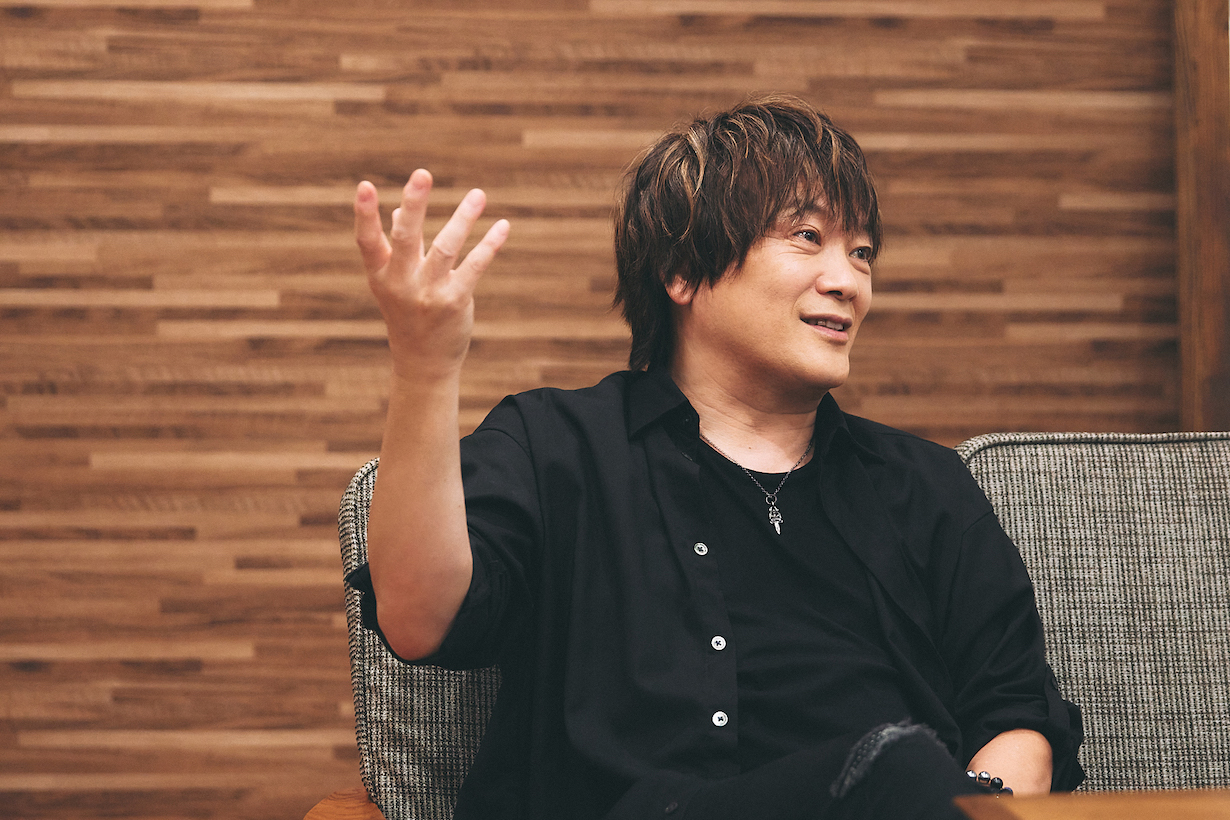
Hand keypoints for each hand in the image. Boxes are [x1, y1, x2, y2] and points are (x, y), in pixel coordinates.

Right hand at [354, 169, 509, 376]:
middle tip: (422, 173)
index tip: (365, 185)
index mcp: (380, 274)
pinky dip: (489, 245)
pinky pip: (474, 267)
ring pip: (446, 248)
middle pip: (405, 238)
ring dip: (463, 219)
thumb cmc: (407, 313)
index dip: (365, 214)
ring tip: (479, 194)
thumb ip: (394, 248)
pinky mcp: (455, 302)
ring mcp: (428, 293)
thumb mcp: (392, 282)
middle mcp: (401, 283)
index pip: (367, 240)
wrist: (423, 361)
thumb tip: (395, 212)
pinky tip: (503, 226)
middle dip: (413, 205)